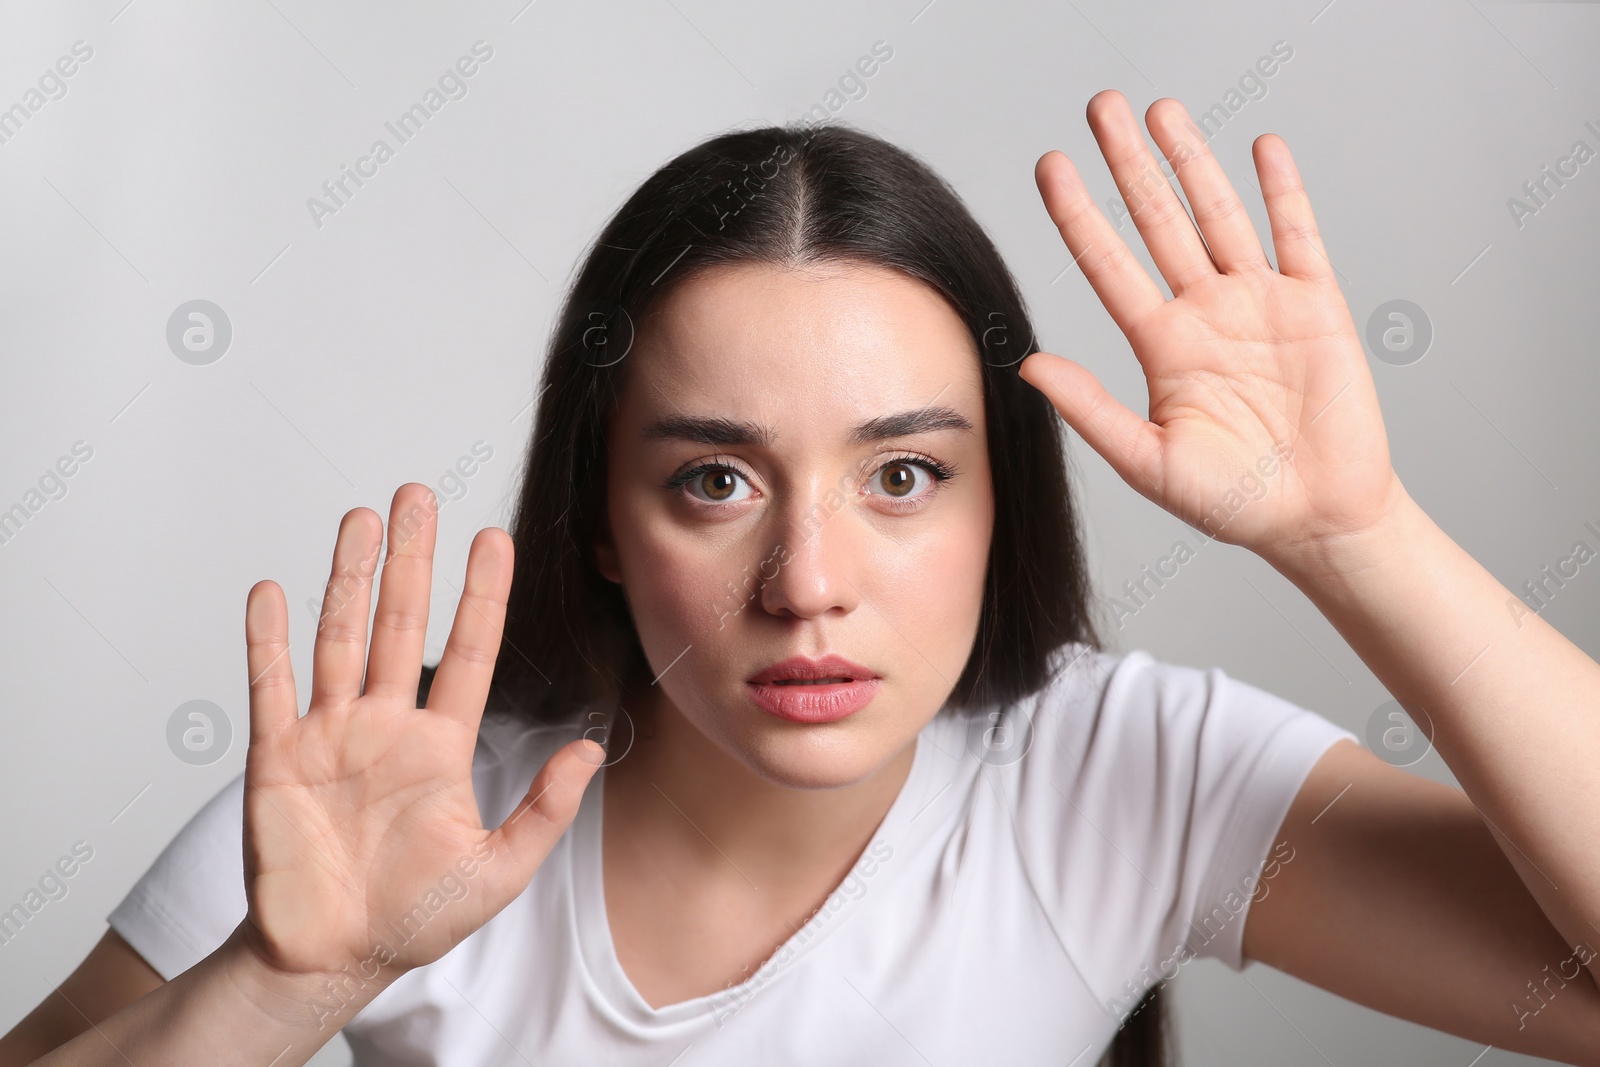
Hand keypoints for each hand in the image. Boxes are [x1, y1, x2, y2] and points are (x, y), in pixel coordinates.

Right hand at [238, 483, 603, 993]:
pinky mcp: (276, 756)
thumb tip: (591, 748)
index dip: (481, 595)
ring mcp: (329, 734)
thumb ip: (545, 809)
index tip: (495, 538)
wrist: (332, 958)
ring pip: (340, 638)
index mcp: (440, 745)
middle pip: (400, 624)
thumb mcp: (498, 869)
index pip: (469, 652)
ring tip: (361, 519)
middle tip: (418, 494)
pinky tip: (274, 590)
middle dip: (412, 559)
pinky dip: (268, 639)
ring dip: (348, 578)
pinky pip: (270, 686)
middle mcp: (385, 726)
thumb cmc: (413, 918)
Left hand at [1018, 91, 1402, 563]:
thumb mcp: (1149, 462)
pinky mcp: (1317, 307)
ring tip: (1164, 110)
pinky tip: (1261, 147)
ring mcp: (1261, 304)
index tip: (1049, 165)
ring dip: (1192, 162)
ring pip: (1219, 215)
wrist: (1317, 521)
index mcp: (1162, 346)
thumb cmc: (1233, 503)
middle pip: (1158, 221)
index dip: (1078, 214)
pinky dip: (1282, 191)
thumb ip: (1092, 410)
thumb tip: (1029, 365)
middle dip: (1129, 162)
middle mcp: (1205, 314)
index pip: (1108, 264)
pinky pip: (1297, 236)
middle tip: (1101, 105)